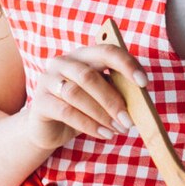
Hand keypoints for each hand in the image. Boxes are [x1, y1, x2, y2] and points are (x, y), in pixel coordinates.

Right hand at [22, 44, 147, 151]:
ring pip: (77, 94)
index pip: (106, 51)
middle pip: (89, 76)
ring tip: (119, 130)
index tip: (144, 83)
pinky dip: (88, 125)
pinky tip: (104, 134)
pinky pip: (66, 112)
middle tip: (129, 121)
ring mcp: (48, 80)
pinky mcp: (40, 101)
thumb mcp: (101, 97)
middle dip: (113, 100)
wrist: (49, 128)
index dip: (126, 64)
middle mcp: (63, 62)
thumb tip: (140, 98)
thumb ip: (116, 91)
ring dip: (102, 114)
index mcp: (83, 55)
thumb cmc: (82, 109)